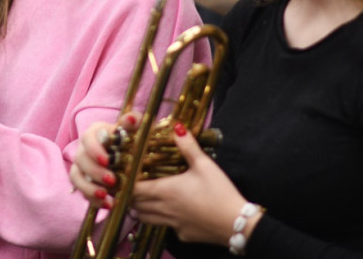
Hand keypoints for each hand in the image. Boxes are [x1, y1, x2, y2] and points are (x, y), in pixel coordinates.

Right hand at [69, 116, 136, 205]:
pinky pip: (82, 191)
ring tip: (105, 196)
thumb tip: (131, 119)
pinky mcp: (84, 182)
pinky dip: (93, 199)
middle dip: (95, 172)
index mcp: (96, 132)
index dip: (94, 149)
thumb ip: (134, 121)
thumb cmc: (133, 139)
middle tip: (111, 180)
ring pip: (76, 176)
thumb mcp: (137, 129)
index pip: (88, 137)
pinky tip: (108, 204)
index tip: (106, 160)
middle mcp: (85, 148)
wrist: (132, 156)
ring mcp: (82, 166)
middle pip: (80, 158)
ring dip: (89, 187)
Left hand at [131, 125, 252, 245]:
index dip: (127, 183)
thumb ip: (188, 146)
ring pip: (146, 218)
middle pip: (135, 205)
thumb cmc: (219, 192)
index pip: (134, 189)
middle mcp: (164, 209)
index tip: (126, 176)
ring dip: (141, 209)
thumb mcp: (205, 165)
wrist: (236, 223)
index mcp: (165, 190)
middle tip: (132, 186)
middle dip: (131, 196)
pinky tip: (169, 213)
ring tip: (143, 200)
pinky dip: (160, 220)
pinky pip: (165, 227)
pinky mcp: (183, 234)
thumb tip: (177, 128)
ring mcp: (173, 224)